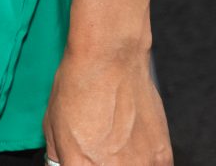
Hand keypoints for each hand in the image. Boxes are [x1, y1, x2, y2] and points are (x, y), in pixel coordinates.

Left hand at [45, 41, 171, 164]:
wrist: (110, 59)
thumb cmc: (79, 86)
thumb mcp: (53, 126)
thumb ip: (59, 156)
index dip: (79, 165)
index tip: (81, 160)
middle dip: (100, 164)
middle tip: (98, 152)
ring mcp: (141, 165)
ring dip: (125, 164)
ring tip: (118, 148)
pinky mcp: (162, 156)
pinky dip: (144, 162)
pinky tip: (134, 148)